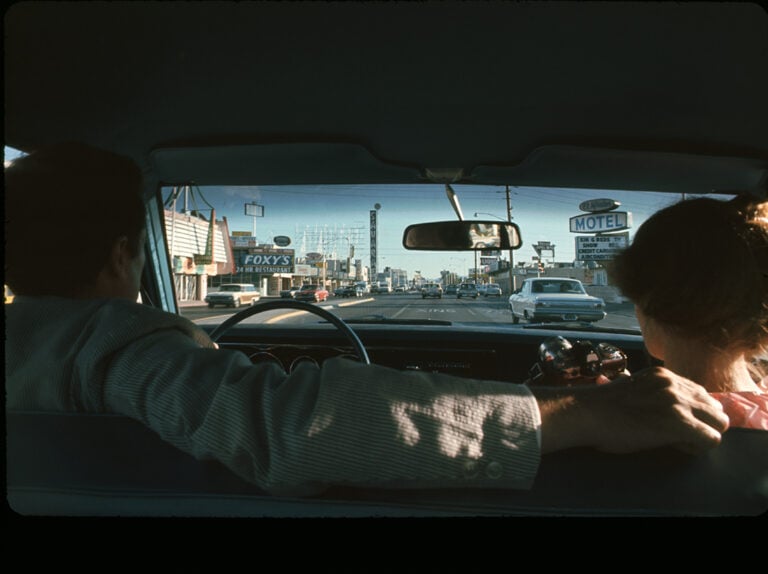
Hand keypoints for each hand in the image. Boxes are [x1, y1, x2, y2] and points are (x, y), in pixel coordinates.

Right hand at [533, 366, 729, 454]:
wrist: (585, 412)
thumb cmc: (600, 408)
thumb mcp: (630, 389)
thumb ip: (650, 392)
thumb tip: (659, 407)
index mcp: (663, 375)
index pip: (699, 392)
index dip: (692, 411)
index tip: (675, 423)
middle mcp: (674, 384)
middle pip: (714, 405)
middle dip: (703, 422)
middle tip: (679, 435)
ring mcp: (677, 402)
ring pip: (719, 422)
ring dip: (703, 434)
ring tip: (678, 441)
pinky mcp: (678, 423)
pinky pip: (710, 439)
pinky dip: (698, 448)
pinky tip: (675, 446)